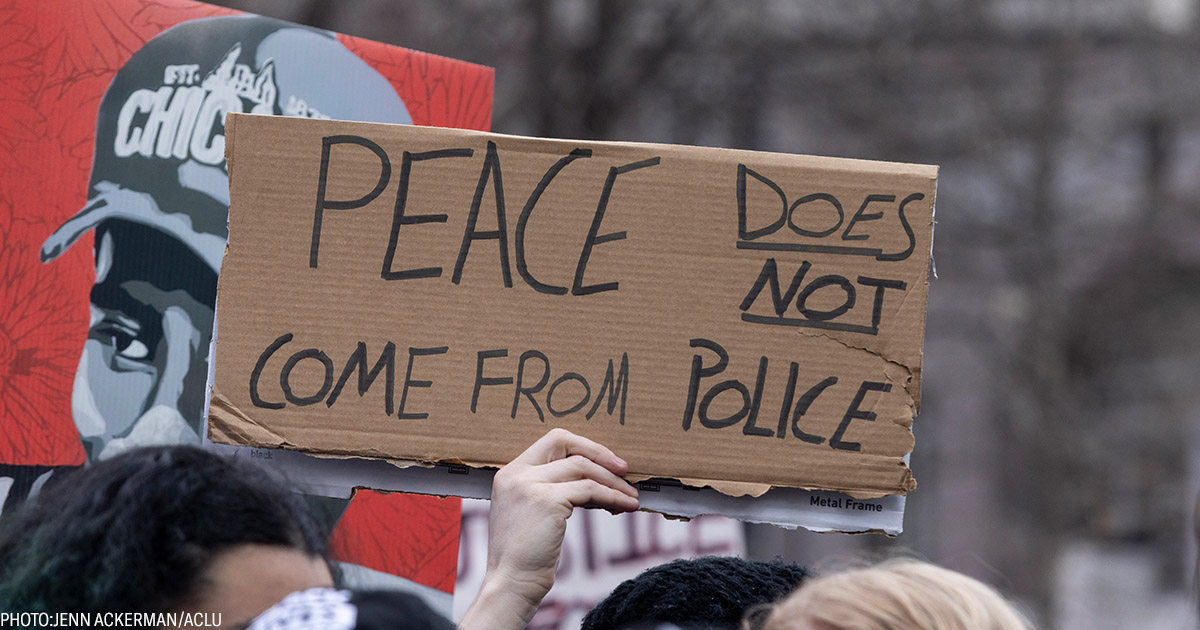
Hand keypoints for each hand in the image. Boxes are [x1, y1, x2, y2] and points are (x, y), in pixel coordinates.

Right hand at [459, 428, 637, 629]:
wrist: (511, 585)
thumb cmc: (526, 557)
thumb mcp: (533, 513)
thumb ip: (553, 490)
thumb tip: (594, 478)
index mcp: (510, 473)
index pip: (551, 441)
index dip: (583, 447)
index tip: (607, 462)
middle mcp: (516, 474)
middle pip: (565, 443)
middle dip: (600, 453)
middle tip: (625, 471)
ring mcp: (529, 485)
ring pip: (582, 467)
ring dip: (613, 482)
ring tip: (631, 497)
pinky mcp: (546, 501)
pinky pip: (589, 490)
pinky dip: (612, 496)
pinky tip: (625, 507)